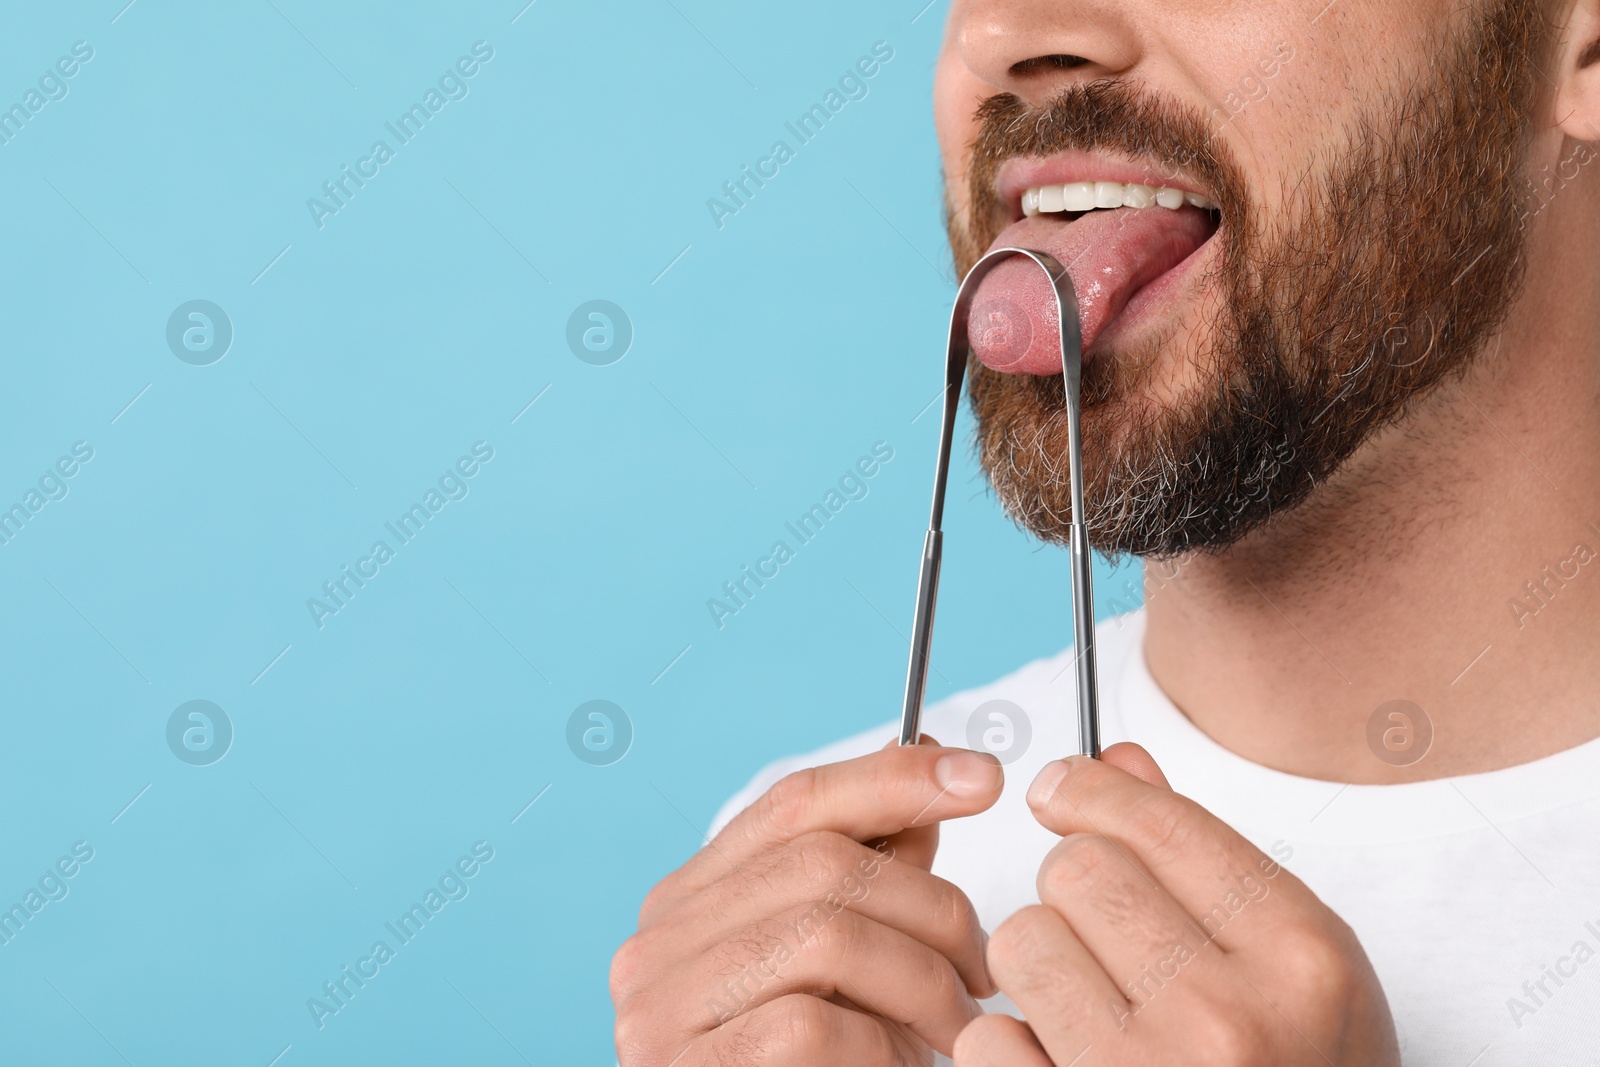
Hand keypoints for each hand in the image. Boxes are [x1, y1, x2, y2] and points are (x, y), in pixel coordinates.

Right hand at [612, 739, 1003, 1065]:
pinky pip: (806, 1024)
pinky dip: (878, 1043)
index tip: (985, 777)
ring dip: (921, 978)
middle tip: (985, 964)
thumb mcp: (851, 963)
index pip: (794, 802)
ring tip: (958, 1023)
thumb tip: (939, 771)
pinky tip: (898, 1066)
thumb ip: (874, 875)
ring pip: (823, 933)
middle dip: (930, 905)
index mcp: (690, 899)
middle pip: (819, 864)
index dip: (893, 779)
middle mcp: (656, 944)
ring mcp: (658, 1012)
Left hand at [956, 745, 1399, 1065]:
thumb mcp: (1296, 972)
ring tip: (1083, 1007)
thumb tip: (1117, 758)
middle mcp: (1230, 1017)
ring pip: (1021, 942)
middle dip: (1072, 896)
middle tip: (1102, 941)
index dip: (1091, 792)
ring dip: (1035, 969)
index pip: (1156, 820)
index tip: (1061, 793)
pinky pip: (988, 1041)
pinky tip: (1058, 1064)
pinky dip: (1008, 1050)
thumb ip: (1205, 859)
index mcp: (1301, 956)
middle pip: (1075, 871)